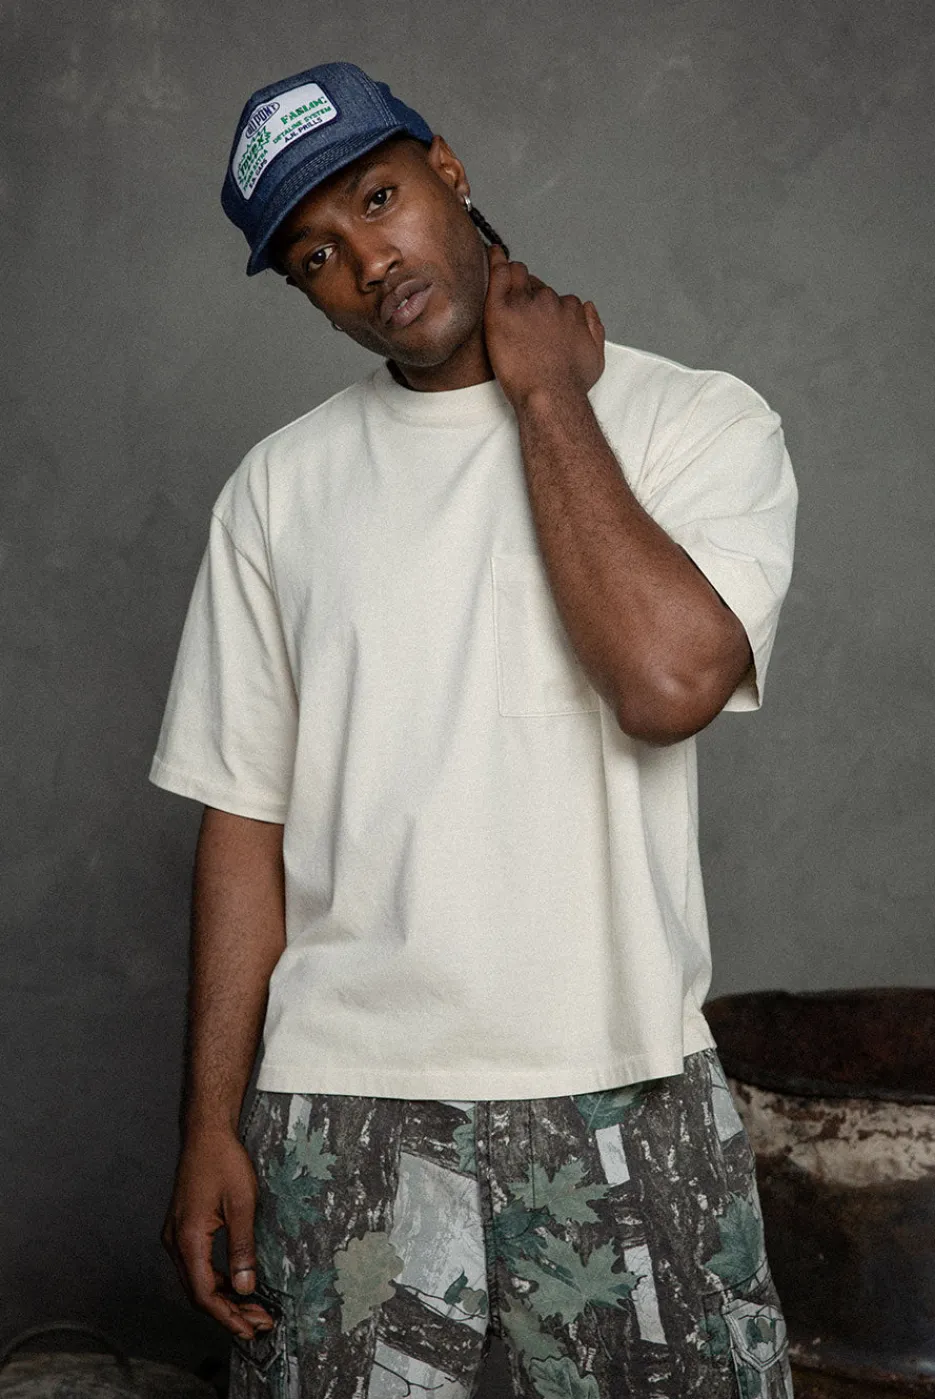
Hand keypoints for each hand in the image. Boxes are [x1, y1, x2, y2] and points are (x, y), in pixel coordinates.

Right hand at [162, 1129, 274, 1339]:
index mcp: (188, 1239)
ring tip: (252, 1309)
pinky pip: (195, 1266)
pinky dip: (215, 1280)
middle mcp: (175, 1242)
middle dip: (228, 1313)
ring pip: (195, 1282)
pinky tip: (235, 1283)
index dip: (227, 1317)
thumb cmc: (223, 1161)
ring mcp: (176, 1236)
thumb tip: (246, 1287)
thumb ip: (243, 1248)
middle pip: (198, 1293)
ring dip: (222, 1298)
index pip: (204, 1294)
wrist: (205, 1133)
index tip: (250, 1329)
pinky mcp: (181, 1229)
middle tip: (258, 1323)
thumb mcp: (242, 1204)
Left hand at [483, 244, 604, 408]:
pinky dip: (495, 263)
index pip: (557, 299)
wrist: (550, 395)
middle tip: (517, 314)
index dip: (546, 309)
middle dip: (529, 296)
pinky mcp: (501, 311)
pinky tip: (491, 254)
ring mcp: (525, 304)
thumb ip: (595, 328)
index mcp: (571, 310)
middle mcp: (550, 302)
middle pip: (536, 287)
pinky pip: (497, 276)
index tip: (537, 320)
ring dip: (512, 279)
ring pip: (517, 276)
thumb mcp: (597, 357)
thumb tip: (588, 308)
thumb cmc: (571, 383)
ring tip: (502, 285)